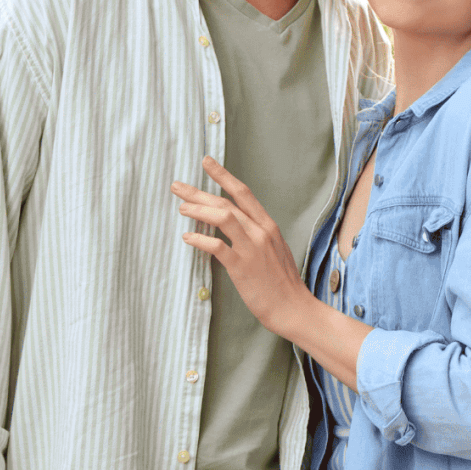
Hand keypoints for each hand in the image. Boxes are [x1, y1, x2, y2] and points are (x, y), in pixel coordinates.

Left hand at [172, 156, 312, 334]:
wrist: (293, 307)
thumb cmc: (282, 281)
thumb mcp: (274, 249)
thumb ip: (256, 234)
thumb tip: (235, 225)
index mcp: (268, 225)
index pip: (243, 193)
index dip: (223, 176)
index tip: (206, 162)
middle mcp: (260, 232)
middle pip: (227, 203)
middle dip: (199, 192)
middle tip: (177, 186)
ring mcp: (252, 248)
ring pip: (223, 218)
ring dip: (198, 211)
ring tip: (181, 209)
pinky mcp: (242, 267)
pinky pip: (218, 247)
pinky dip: (200, 240)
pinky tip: (188, 238)